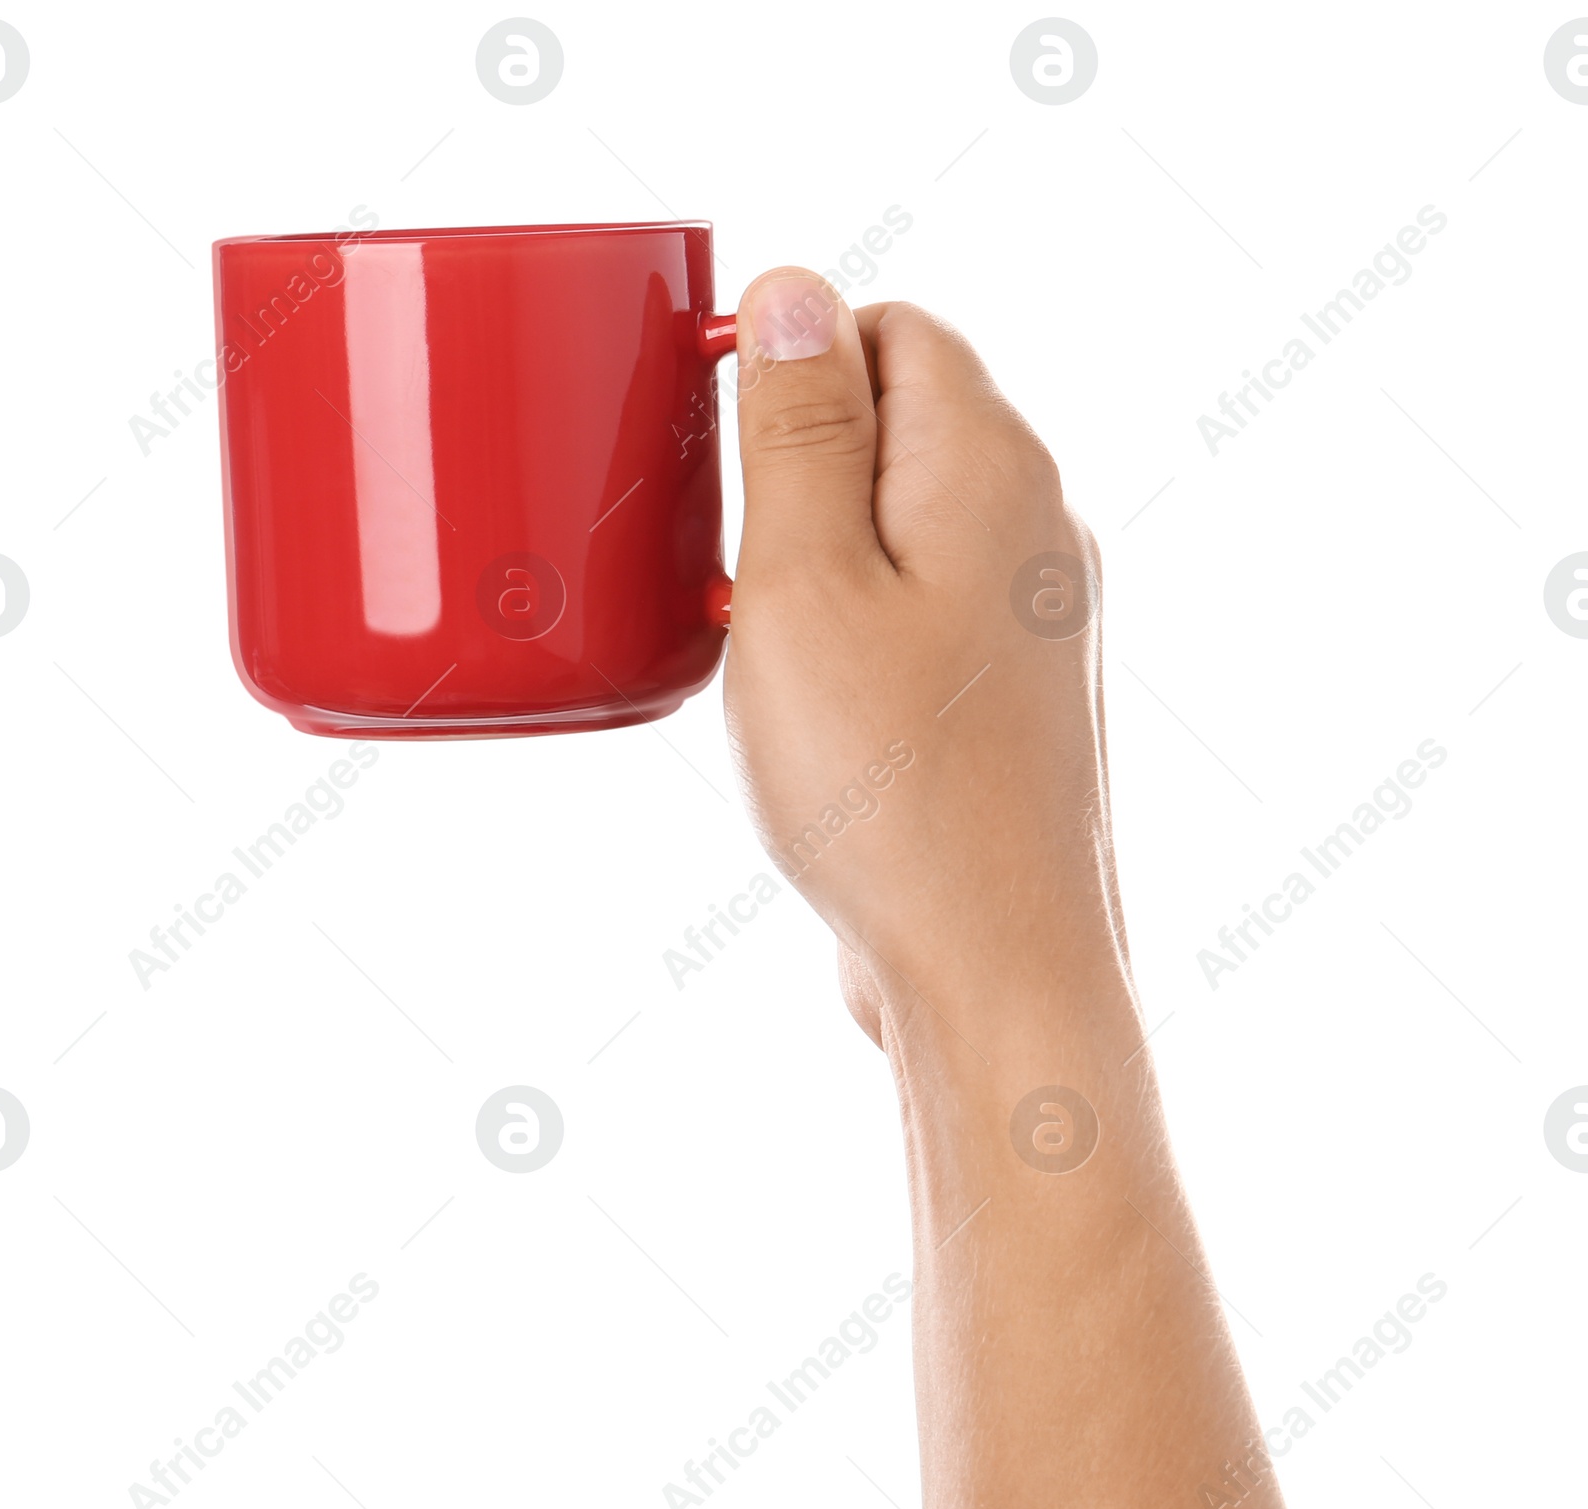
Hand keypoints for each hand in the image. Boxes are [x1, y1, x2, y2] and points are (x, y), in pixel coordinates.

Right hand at [723, 267, 1121, 1048]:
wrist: (990, 966)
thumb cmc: (890, 787)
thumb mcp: (802, 580)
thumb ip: (797, 425)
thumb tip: (795, 288)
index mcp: (991, 466)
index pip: (888, 327)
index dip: (789, 370)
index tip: (725, 463)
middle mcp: (1037, 528)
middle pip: (899, 425)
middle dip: (798, 475)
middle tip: (743, 578)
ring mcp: (1035, 618)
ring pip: (902, 527)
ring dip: (818, 566)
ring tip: (776, 657)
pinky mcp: (1012, 695)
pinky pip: (919, 612)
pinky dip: (854, 634)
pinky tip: (818, 712)